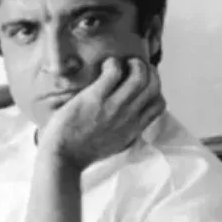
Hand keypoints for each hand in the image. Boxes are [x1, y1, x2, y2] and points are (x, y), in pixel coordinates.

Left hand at [38, 57, 165, 169]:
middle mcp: (128, 117)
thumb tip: (127, 122)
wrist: (62, 158)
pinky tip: (104, 66)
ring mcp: (113, 107)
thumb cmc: (81, 153)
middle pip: (153, 86)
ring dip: (134, 63)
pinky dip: (112, 64)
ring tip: (123, 63)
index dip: (154, 90)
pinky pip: (114, 71)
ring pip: (140, 76)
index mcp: (133, 129)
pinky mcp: (95, 98)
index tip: (142, 84)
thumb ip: (125, 133)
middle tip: (134, 66)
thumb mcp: (113, 146)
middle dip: (148, 71)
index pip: (158, 105)